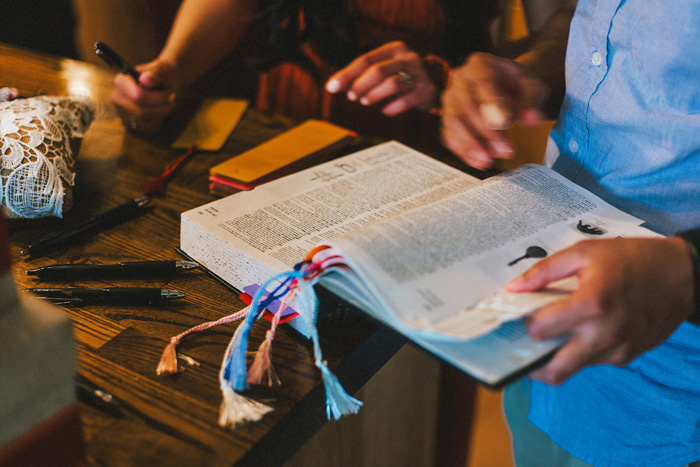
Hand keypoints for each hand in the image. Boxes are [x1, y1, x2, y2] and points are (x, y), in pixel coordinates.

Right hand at [110, 59, 177, 133]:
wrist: (164, 80)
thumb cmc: (162, 73)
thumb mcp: (162, 69)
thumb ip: (155, 73)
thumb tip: (145, 80)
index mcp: (121, 81)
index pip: (138, 96)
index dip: (157, 98)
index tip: (169, 93)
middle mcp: (118, 97)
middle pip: (142, 111)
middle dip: (161, 107)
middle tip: (171, 98)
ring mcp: (122, 111)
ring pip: (146, 121)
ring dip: (161, 113)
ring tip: (167, 102)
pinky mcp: (130, 122)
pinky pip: (147, 127)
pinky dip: (158, 120)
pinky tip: (161, 110)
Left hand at [325, 41, 436, 115]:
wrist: (435, 83)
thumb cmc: (402, 76)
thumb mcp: (384, 69)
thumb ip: (362, 76)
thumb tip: (335, 86)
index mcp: (393, 49)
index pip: (365, 60)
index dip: (346, 75)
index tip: (331, 88)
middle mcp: (407, 57)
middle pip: (378, 70)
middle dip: (360, 85)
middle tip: (352, 96)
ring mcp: (419, 74)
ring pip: (392, 83)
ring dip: (375, 95)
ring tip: (366, 101)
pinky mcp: (426, 90)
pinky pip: (406, 100)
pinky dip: (391, 108)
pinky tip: (384, 110)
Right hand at [440, 52, 545, 169]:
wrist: (507, 90)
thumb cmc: (518, 86)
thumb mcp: (532, 87)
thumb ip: (532, 100)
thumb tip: (533, 120)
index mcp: (479, 64)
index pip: (483, 82)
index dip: (492, 103)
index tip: (505, 123)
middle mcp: (459, 79)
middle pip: (465, 106)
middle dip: (485, 131)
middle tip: (505, 149)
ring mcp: (450, 100)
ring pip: (453, 123)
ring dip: (471, 144)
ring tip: (489, 161)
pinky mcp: (448, 119)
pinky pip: (449, 136)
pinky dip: (463, 151)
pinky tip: (479, 162)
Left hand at [506, 237, 694, 384]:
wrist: (681, 275)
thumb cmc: (632, 259)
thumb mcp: (584, 252)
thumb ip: (544, 271)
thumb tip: (513, 288)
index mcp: (591, 304)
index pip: (540, 330)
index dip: (524, 322)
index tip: (521, 313)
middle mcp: (604, 334)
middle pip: (553, 370)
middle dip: (531, 359)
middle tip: (525, 341)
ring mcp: (616, 350)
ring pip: (572, 369)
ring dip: (554, 357)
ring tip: (549, 334)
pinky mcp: (626, 357)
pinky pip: (591, 362)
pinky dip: (577, 352)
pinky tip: (578, 330)